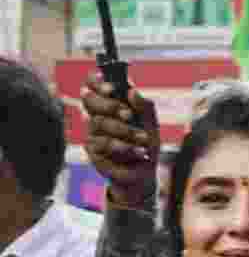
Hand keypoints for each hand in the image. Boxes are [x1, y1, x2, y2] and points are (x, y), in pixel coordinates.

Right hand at [81, 72, 160, 208]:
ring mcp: (93, 133)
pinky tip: (138, 153)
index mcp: (110, 105)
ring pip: (99, 123)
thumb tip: (132, 90)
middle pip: (89, 101)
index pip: (93, 85)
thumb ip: (144, 107)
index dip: (96, 82)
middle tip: (129, 115)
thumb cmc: (146, 145)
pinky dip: (125, 148)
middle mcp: (97, 116)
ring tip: (144, 140)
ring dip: (125, 131)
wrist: (145, 173)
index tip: (112, 88)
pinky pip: (104, 144)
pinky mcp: (92, 150)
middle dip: (110, 105)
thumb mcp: (151, 125)